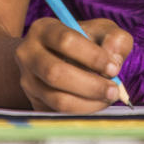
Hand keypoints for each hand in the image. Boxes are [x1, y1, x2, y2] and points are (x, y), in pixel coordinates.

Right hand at [14, 17, 132, 112]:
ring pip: (57, 99)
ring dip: (89, 103)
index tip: (114, 68)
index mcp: (44, 29)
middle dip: (91, 85)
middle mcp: (28, 54)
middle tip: (114, 90)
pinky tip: (96, 103)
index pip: (66, 41)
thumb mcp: (101, 31)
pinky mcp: (34, 102)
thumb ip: (115, 39)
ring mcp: (28, 81)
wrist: (57, 58)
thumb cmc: (84, 42)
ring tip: (108, 97)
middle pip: (56, 73)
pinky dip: (83, 112)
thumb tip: (114, 59)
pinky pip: (59, 114)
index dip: (93, 56)